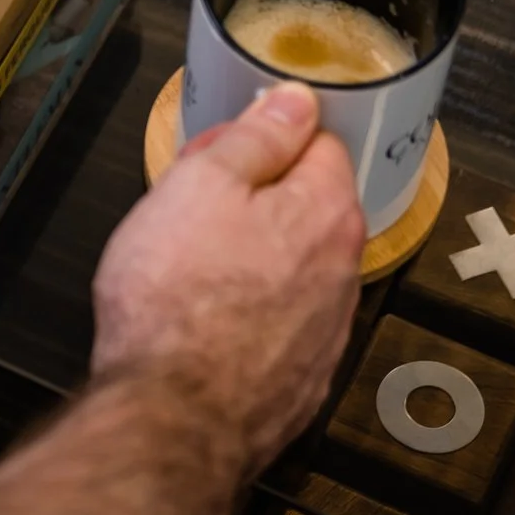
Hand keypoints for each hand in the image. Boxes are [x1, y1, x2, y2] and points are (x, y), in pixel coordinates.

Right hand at [89, 82, 363, 476]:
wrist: (172, 412)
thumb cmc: (178, 299)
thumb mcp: (200, 184)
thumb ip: (254, 138)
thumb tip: (295, 103)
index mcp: (325, 213)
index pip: (317, 142)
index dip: (259, 139)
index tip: (221, 152)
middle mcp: (341, 272)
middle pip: (302, 207)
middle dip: (251, 199)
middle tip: (187, 208)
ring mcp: (326, 330)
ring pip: (289, 267)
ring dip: (247, 257)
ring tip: (184, 267)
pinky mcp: (301, 377)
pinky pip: (276, 320)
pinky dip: (245, 311)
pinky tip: (199, 317)